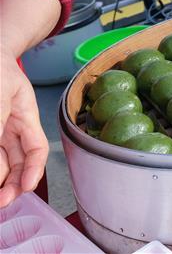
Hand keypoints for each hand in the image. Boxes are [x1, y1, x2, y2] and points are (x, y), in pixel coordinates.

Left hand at [0, 55, 47, 207]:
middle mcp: (12, 126)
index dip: (34, 170)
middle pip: (19, 160)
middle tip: (2, 200)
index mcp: (25, 116)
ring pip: (4, 159)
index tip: (25, 188)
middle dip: (13, 182)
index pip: (37, 149)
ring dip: (1, 178)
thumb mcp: (0, 102)